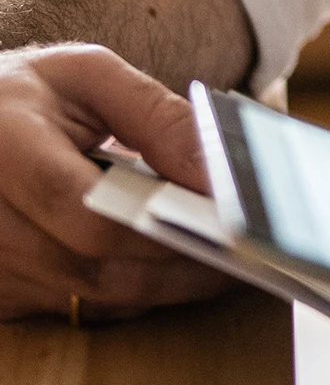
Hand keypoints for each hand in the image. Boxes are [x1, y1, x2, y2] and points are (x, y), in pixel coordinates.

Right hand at [0, 44, 231, 321]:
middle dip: (178, 266)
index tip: (227, 223)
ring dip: (164, 287)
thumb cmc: (24, 95)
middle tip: (249, 255)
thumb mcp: (86, 77)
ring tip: (228, 264)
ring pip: (91, 298)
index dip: (160, 225)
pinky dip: (132, 292)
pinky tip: (176, 270)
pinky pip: (76, 307)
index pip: (85, 210)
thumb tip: (217, 173)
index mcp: (2, 151)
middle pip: (94, 269)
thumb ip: (155, 117)